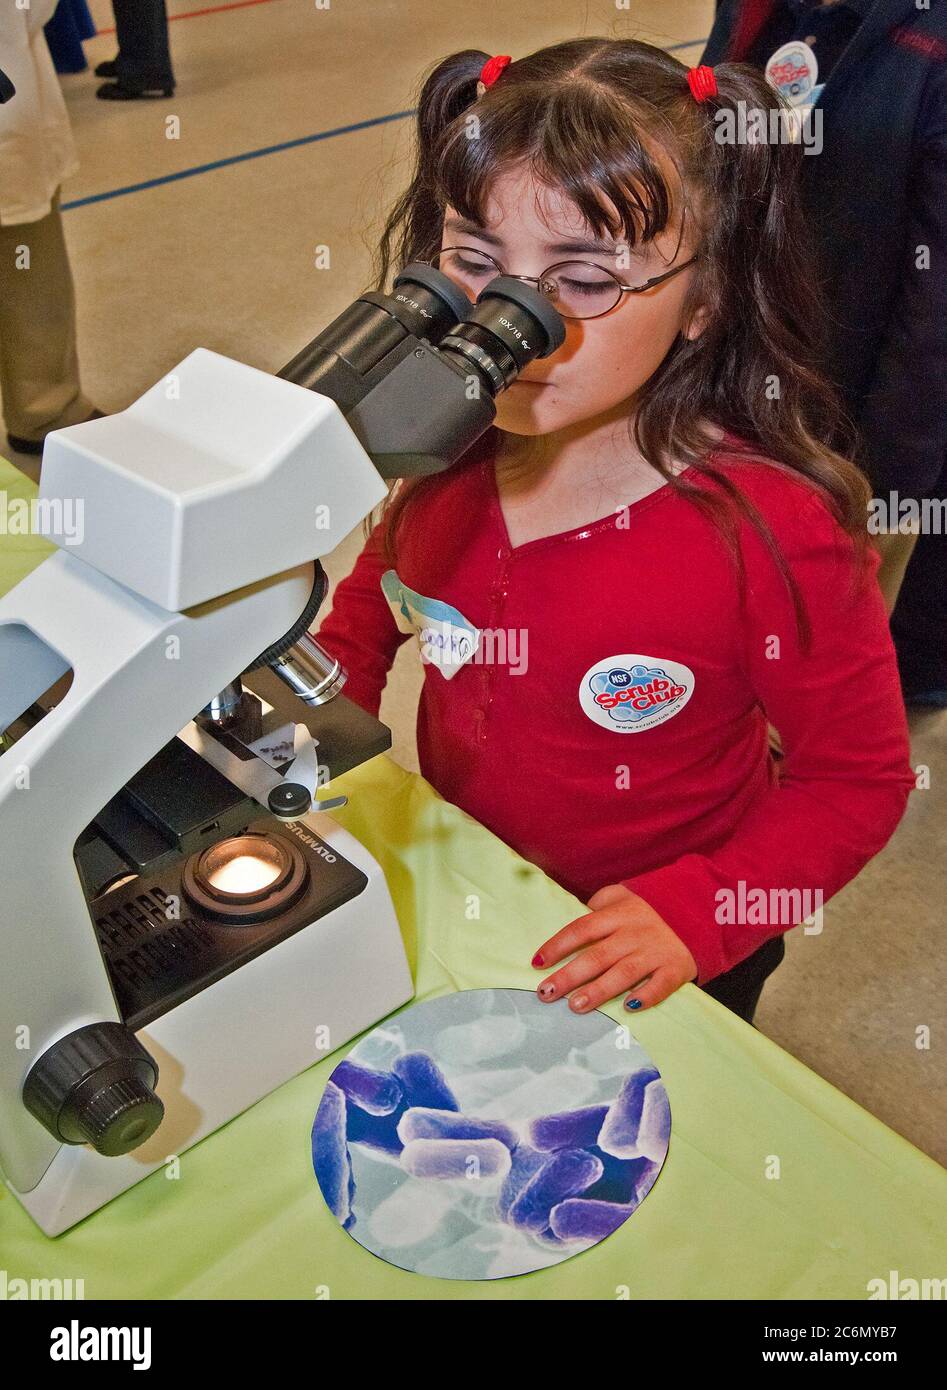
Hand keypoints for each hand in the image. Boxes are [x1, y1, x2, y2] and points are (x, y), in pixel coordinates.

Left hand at [531, 884, 697, 1012]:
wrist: (699, 909)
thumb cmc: (650, 907)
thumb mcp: (623, 896)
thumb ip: (598, 907)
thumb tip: (573, 926)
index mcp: (618, 915)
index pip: (581, 929)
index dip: (558, 945)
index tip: (537, 962)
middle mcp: (633, 934)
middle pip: (596, 956)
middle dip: (568, 976)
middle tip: (546, 993)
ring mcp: (655, 952)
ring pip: (623, 973)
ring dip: (598, 991)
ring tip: (575, 1006)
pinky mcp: (675, 969)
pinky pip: (660, 985)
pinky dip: (646, 996)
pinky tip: (628, 1008)